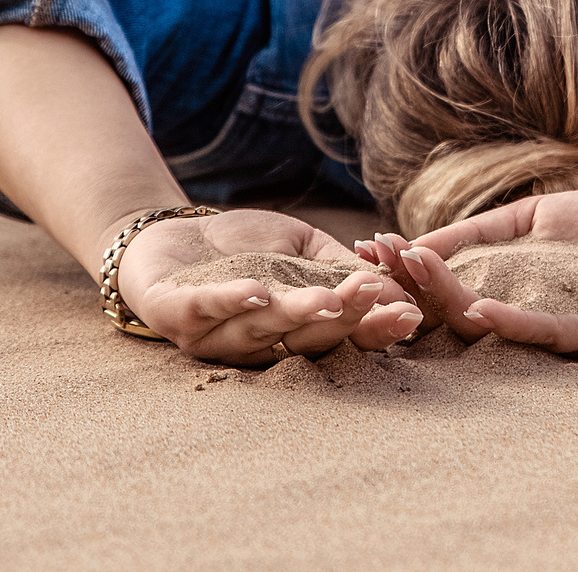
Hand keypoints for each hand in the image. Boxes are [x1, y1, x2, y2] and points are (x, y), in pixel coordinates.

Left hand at [115, 208, 422, 365]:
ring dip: (296, 314)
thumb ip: (339, 263)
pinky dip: (231, 301)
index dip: (373, 327)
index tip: (409, 313)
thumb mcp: (300, 246)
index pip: (340, 335)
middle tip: (376, 299)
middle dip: (343, 319)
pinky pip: (204, 311)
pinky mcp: (174, 315)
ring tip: (329, 299)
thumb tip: (398, 282)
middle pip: (307, 338)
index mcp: (292, 331)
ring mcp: (214, 334)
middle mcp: (257, 343)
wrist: (167, 233)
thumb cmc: (242, 245)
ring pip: (261, 329)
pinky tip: (257, 293)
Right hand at [355, 190, 577, 354]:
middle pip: (452, 308)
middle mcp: (519, 314)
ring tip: (415, 270)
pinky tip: (479, 310)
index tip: (364, 248)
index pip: (441, 284)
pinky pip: (543, 336)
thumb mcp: (533, 218)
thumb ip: (480, 232)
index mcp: (503, 287)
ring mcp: (551, 328)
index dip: (403, 268)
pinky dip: (509, 324)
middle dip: (412, 284)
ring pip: (488, 324)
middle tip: (378, 260)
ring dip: (448, 300)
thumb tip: (417, 240)